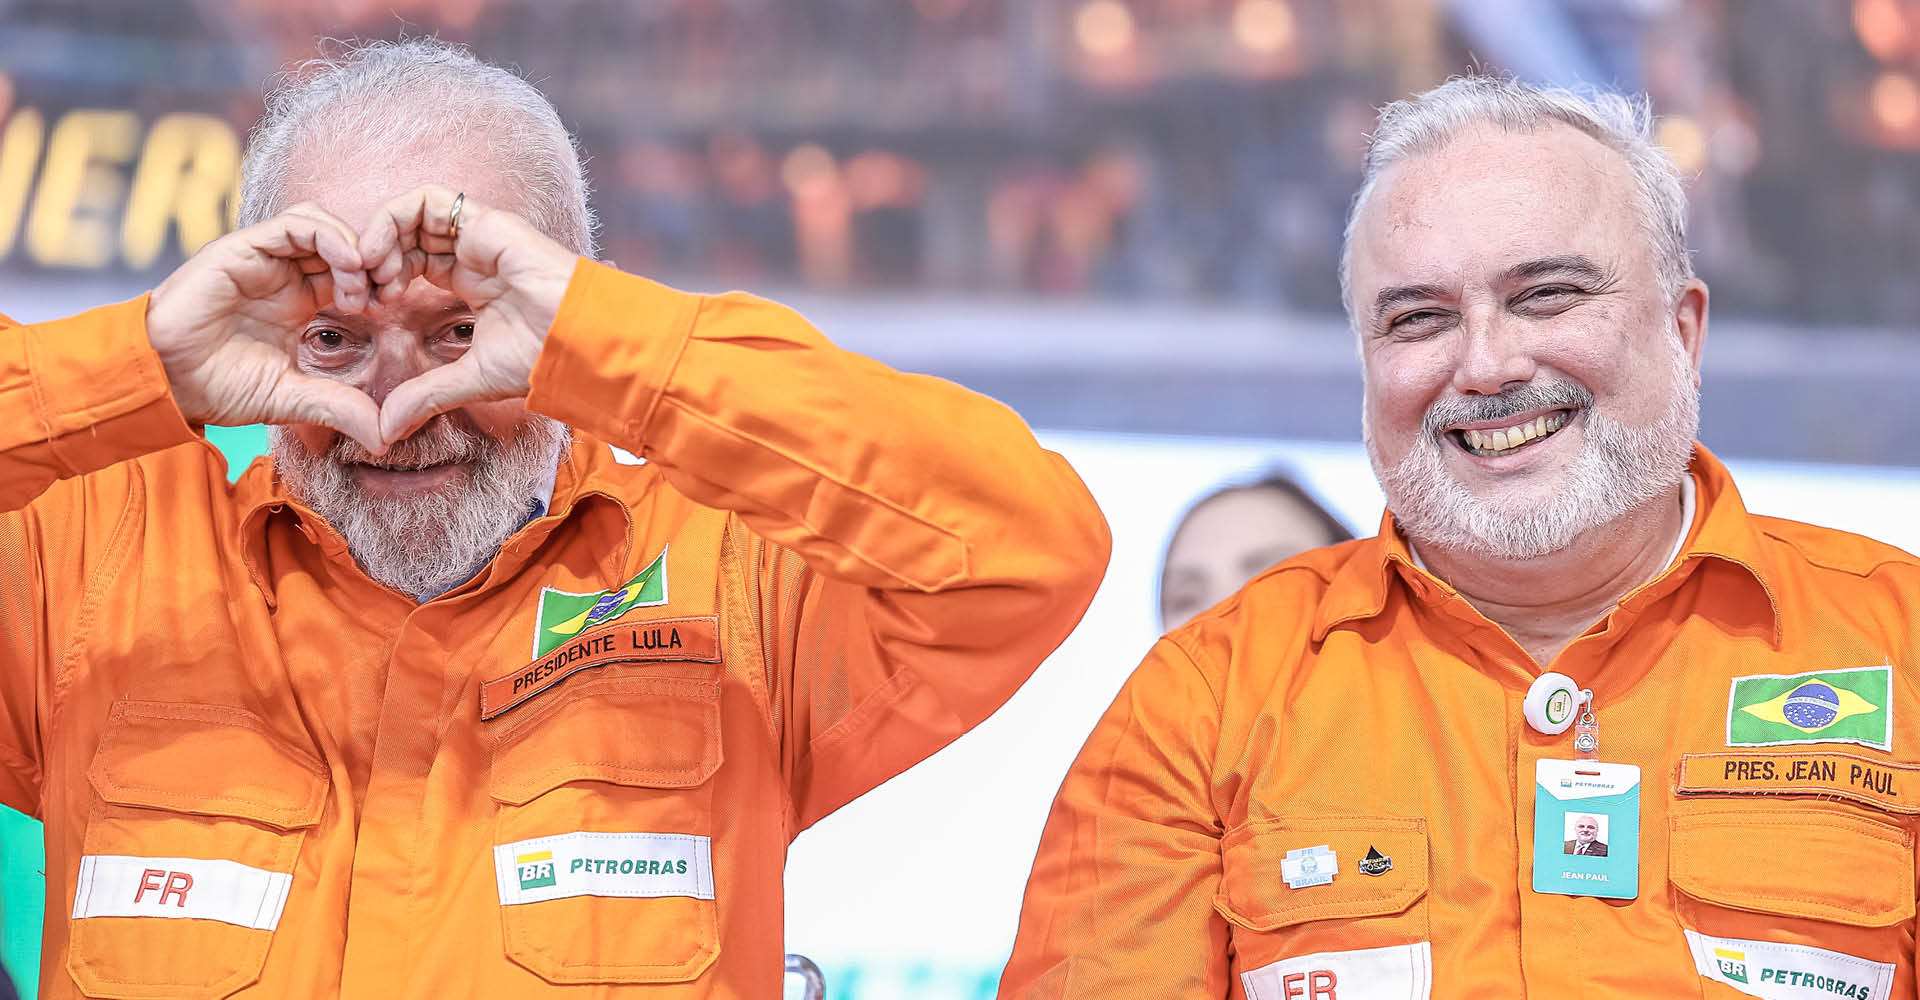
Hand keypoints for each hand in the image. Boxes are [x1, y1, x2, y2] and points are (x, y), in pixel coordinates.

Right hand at [145, 205, 385, 452]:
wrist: (163, 379)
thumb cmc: (217, 387)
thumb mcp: (291, 398)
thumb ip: (336, 407)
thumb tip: (384, 437)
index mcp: (299, 301)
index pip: (351, 273)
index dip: (377, 283)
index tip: (393, 308)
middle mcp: (283, 274)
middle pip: (342, 243)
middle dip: (374, 261)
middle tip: (389, 292)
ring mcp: (263, 258)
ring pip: (322, 225)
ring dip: (355, 248)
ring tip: (365, 286)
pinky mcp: (242, 247)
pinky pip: (295, 224)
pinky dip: (330, 237)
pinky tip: (348, 267)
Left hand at [356, 185, 576, 442]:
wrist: (578, 340)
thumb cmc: (542, 358)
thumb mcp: (469, 379)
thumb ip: (426, 395)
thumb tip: (385, 431)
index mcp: (470, 283)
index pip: (411, 264)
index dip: (380, 281)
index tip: (366, 310)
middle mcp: (472, 254)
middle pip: (405, 237)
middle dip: (371, 260)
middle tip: (359, 293)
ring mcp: (476, 234)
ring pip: (410, 213)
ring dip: (378, 238)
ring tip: (369, 273)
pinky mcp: (483, 221)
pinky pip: (425, 201)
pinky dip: (391, 219)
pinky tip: (379, 254)